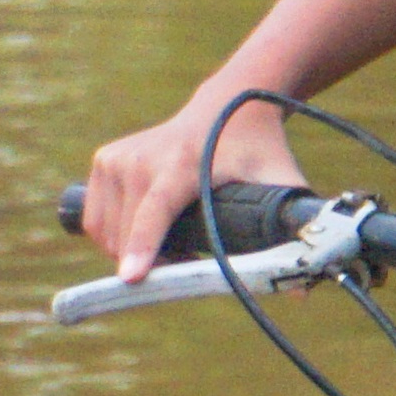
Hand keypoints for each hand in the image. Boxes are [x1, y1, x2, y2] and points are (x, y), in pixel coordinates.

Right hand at [78, 86, 311, 282]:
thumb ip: (291, 229)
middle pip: (128, 233)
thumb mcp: (279, 181)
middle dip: (150, 263)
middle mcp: (142, 157)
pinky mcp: (105, 160)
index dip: (144, 246)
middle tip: (187, 264)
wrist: (226, 103)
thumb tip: (300, 291)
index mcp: (182, 163)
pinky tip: (144, 233)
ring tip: (171, 246)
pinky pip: (96, 219)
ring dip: (130, 253)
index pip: (155, 211)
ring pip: (106, 232)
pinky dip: (114, 237)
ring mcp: (118, 158)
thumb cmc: (255, 148)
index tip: (131, 278)